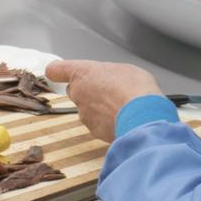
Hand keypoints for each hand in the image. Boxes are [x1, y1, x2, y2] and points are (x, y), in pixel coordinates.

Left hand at [44, 59, 163, 143]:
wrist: (144, 118)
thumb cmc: (135, 89)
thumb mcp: (124, 69)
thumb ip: (107, 73)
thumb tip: (108, 79)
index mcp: (82, 73)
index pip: (56, 69)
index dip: (57, 71)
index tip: (57, 72)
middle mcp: (78, 94)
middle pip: (75, 90)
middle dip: (88, 90)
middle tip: (109, 90)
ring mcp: (84, 114)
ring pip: (88, 109)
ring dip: (100, 108)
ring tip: (122, 105)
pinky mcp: (94, 131)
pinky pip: (98, 124)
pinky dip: (108, 122)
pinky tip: (123, 118)